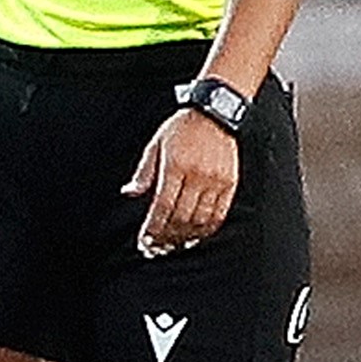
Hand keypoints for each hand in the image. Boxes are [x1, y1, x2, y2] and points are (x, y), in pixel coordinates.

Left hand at [123, 107, 241, 256]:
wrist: (215, 113)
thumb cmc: (182, 128)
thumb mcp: (155, 145)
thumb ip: (144, 172)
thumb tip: (130, 192)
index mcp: (174, 167)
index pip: (162, 207)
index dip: (153, 228)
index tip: (146, 240)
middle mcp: (196, 176)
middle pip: (180, 217)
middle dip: (167, 237)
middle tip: (158, 248)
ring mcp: (215, 181)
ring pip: (200, 219)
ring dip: (186, 236)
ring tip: (174, 245)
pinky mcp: (230, 183)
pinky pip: (219, 213)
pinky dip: (207, 228)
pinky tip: (197, 235)